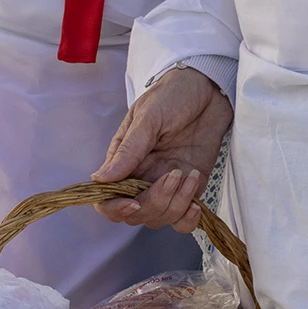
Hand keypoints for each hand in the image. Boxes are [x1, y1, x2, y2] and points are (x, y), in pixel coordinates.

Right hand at [90, 66, 230, 233]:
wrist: (208, 88)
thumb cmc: (172, 95)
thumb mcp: (148, 117)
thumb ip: (128, 150)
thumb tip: (99, 180)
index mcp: (123, 161)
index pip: (107, 199)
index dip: (115, 207)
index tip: (134, 202)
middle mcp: (142, 178)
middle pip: (136, 213)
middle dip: (155, 202)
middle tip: (174, 174)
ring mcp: (166, 185)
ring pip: (160, 218)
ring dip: (176, 205)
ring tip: (190, 175)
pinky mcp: (190, 188)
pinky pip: (183, 220)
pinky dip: (188, 220)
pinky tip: (197, 205)